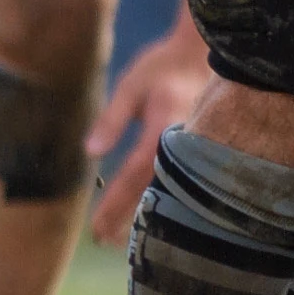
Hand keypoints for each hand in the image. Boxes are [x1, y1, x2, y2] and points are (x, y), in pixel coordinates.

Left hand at [85, 13, 213, 242]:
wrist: (202, 52)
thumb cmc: (162, 67)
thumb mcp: (130, 86)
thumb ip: (112, 120)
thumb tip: (91, 153)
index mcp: (163, 128)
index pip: (134, 175)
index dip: (115, 204)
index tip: (96, 228)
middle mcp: (183, 144)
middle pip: (154, 191)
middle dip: (128, 219)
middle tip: (104, 242)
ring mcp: (197, 149)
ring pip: (170, 190)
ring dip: (145, 214)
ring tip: (123, 238)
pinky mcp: (202, 150)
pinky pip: (180, 181)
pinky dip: (162, 200)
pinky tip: (152, 212)